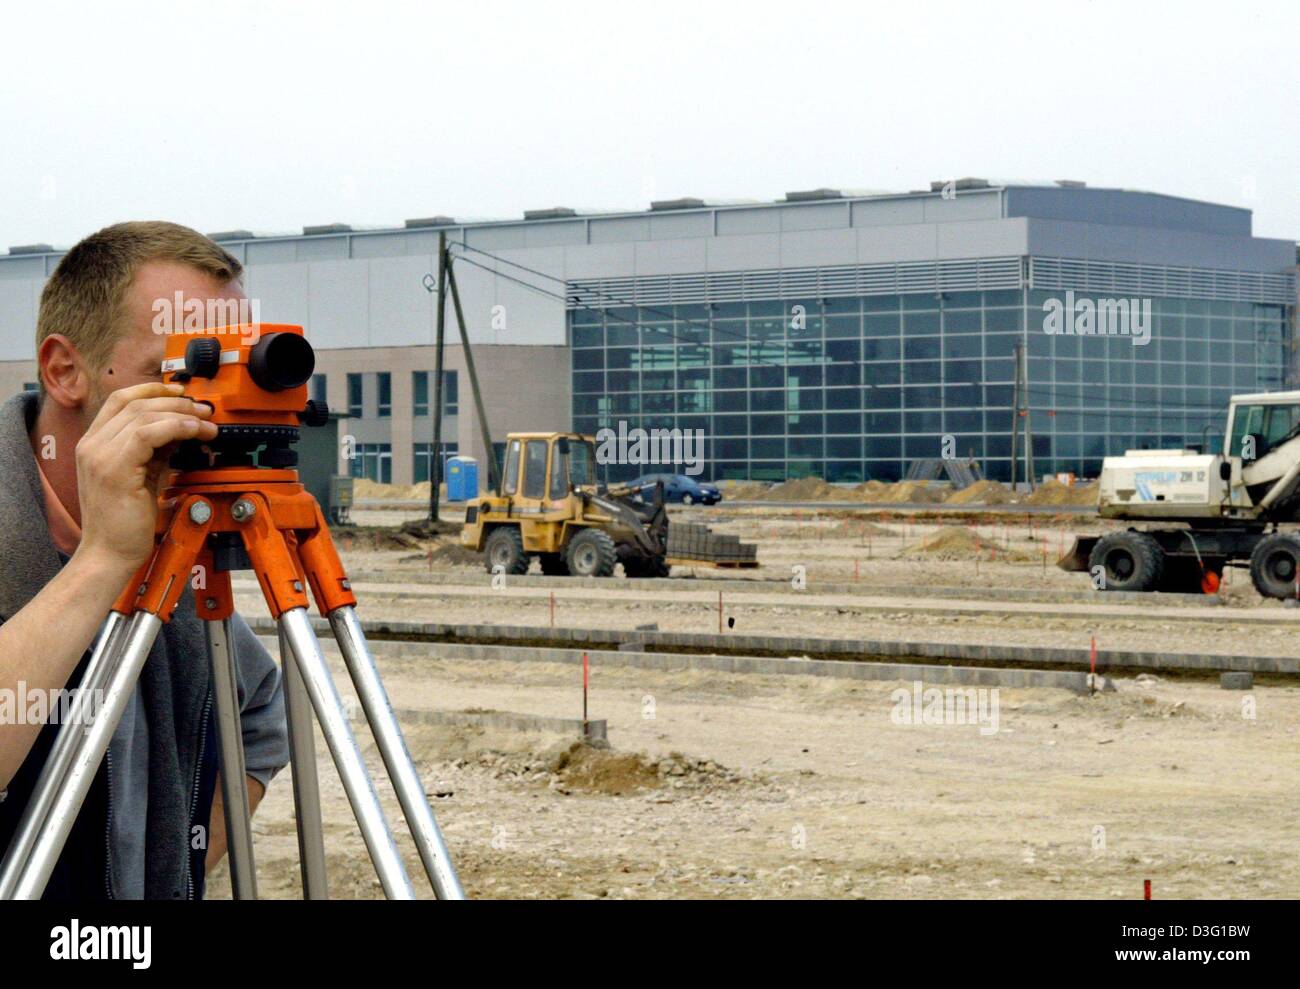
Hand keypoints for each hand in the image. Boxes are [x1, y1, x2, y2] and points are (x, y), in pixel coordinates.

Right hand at [74, 382, 216, 573]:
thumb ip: (154, 449)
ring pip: (143, 414)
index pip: (120, 399)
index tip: (181, 391)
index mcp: (93, 443)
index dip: (152, 388)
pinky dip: (175, 427)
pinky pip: (146, 434)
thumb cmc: (126, 521)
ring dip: (181, 414)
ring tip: (206, 423)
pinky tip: (194, 432)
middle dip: (175, 401)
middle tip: (204, 409)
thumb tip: (180, 426)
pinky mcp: (113, 469)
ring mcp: (98, 455)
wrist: (110, 554)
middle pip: (135, 402)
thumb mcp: (142, 474)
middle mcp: (91, 444)